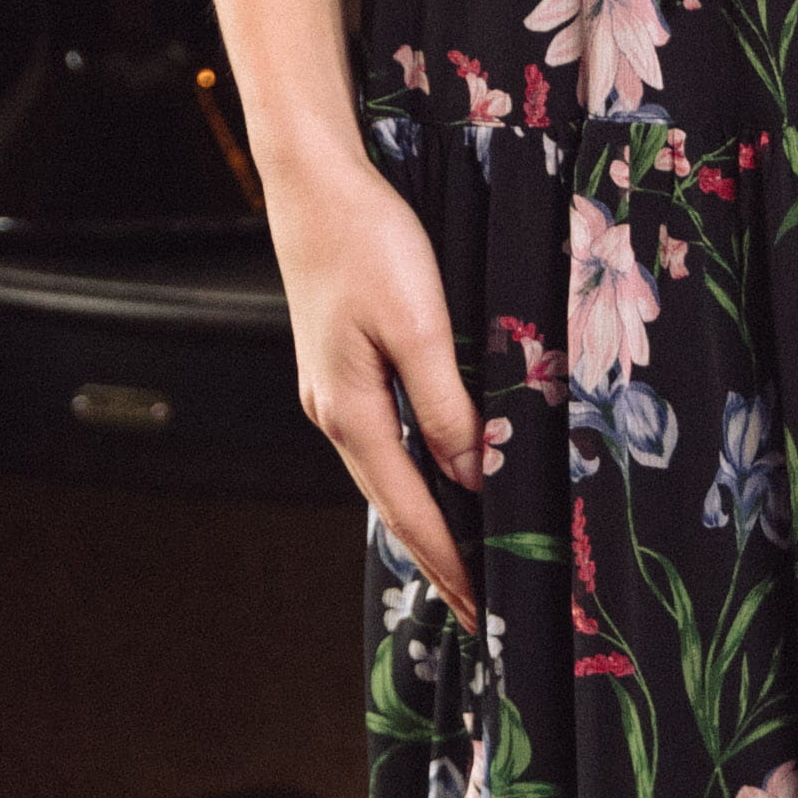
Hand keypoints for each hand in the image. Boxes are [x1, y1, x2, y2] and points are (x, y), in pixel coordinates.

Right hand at [272, 142, 487, 628]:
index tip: (483, 609)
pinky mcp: (339, 370)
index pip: (411, 509)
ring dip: (424, 524)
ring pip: (385, 478)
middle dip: (436, 560)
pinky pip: (382, 446)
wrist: (314, 184)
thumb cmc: (369, 243)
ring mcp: (331, 394)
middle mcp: (334, 414)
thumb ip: (446, 405)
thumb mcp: (419, 325)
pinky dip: (411, 480)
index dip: (450, 561)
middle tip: (478, 612)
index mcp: (351, 412)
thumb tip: (473, 475)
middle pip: (393, 506)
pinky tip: (432, 485)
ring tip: (461, 565)